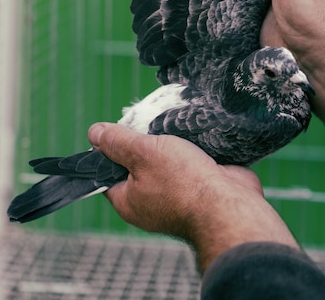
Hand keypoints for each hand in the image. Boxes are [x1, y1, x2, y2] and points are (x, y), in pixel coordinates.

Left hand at [88, 122, 298, 271]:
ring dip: (170, 142)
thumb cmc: (183, 183)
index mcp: (130, 200)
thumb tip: (94, 133)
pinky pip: (191, 161)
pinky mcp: (201, 185)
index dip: (107, 151)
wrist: (230, 204)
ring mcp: (178, 195)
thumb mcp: (142, 154)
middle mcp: (151, 201)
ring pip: (167, 160)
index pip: (107, 174)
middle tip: (147, 120)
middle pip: (139, 164)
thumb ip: (118, 143)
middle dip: (145, 141)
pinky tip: (193, 131)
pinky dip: (193, 146)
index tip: (114, 130)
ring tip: (171, 123)